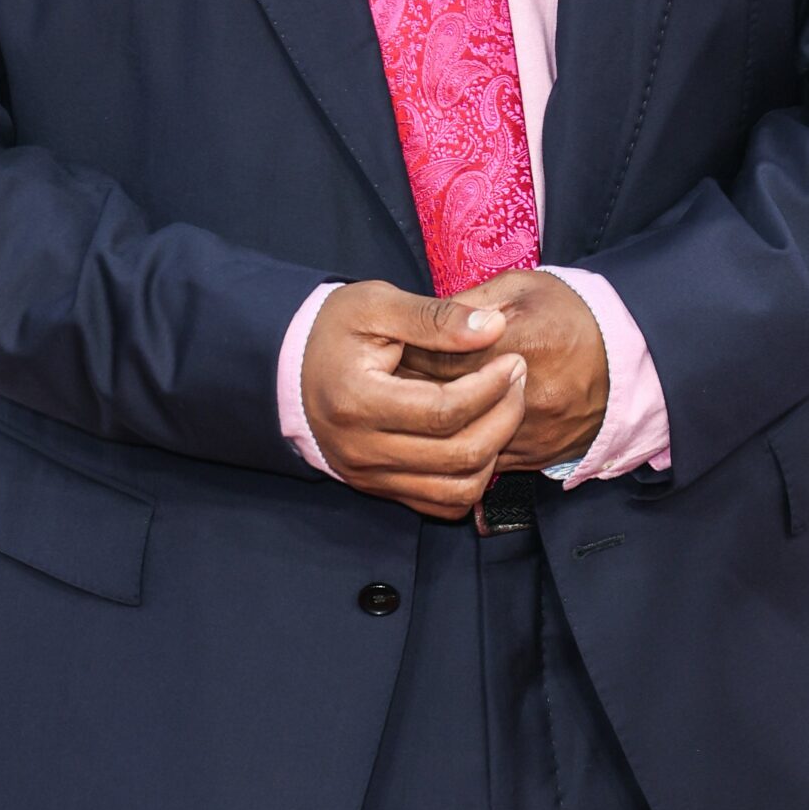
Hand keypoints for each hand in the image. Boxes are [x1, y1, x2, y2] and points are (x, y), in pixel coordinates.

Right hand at [300, 282, 527, 520]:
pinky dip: (471, 479)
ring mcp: (369, 476)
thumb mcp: (377, 304)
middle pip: (458, 455)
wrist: (291, 366)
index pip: (443, 411)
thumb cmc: (335, 328)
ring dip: (494, 452)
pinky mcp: (378, 488)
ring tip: (504, 408)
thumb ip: (435, 317)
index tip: (513, 360)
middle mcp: (362, 450)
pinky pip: (440, 504)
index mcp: (357, 402)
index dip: (490, 388)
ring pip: (456, 491)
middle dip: (504, 417)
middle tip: (518, 380)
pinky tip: (480, 438)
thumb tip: (494, 328)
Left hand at [399, 270, 608, 471]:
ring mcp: (533, 431)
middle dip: (411, 394)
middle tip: (388, 383)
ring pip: (463, 440)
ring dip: (434, 428)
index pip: (441, 358)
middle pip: (446, 403)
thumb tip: (423, 319)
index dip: (407, 355)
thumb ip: (470, 303)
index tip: (387, 352)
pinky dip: (463, 447)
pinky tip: (448, 430)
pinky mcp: (539, 457)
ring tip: (410, 409)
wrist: (630, 356)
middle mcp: (525, 394)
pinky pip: (487, 462)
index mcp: (517, 343)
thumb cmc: (569, 310)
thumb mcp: (520, 287)